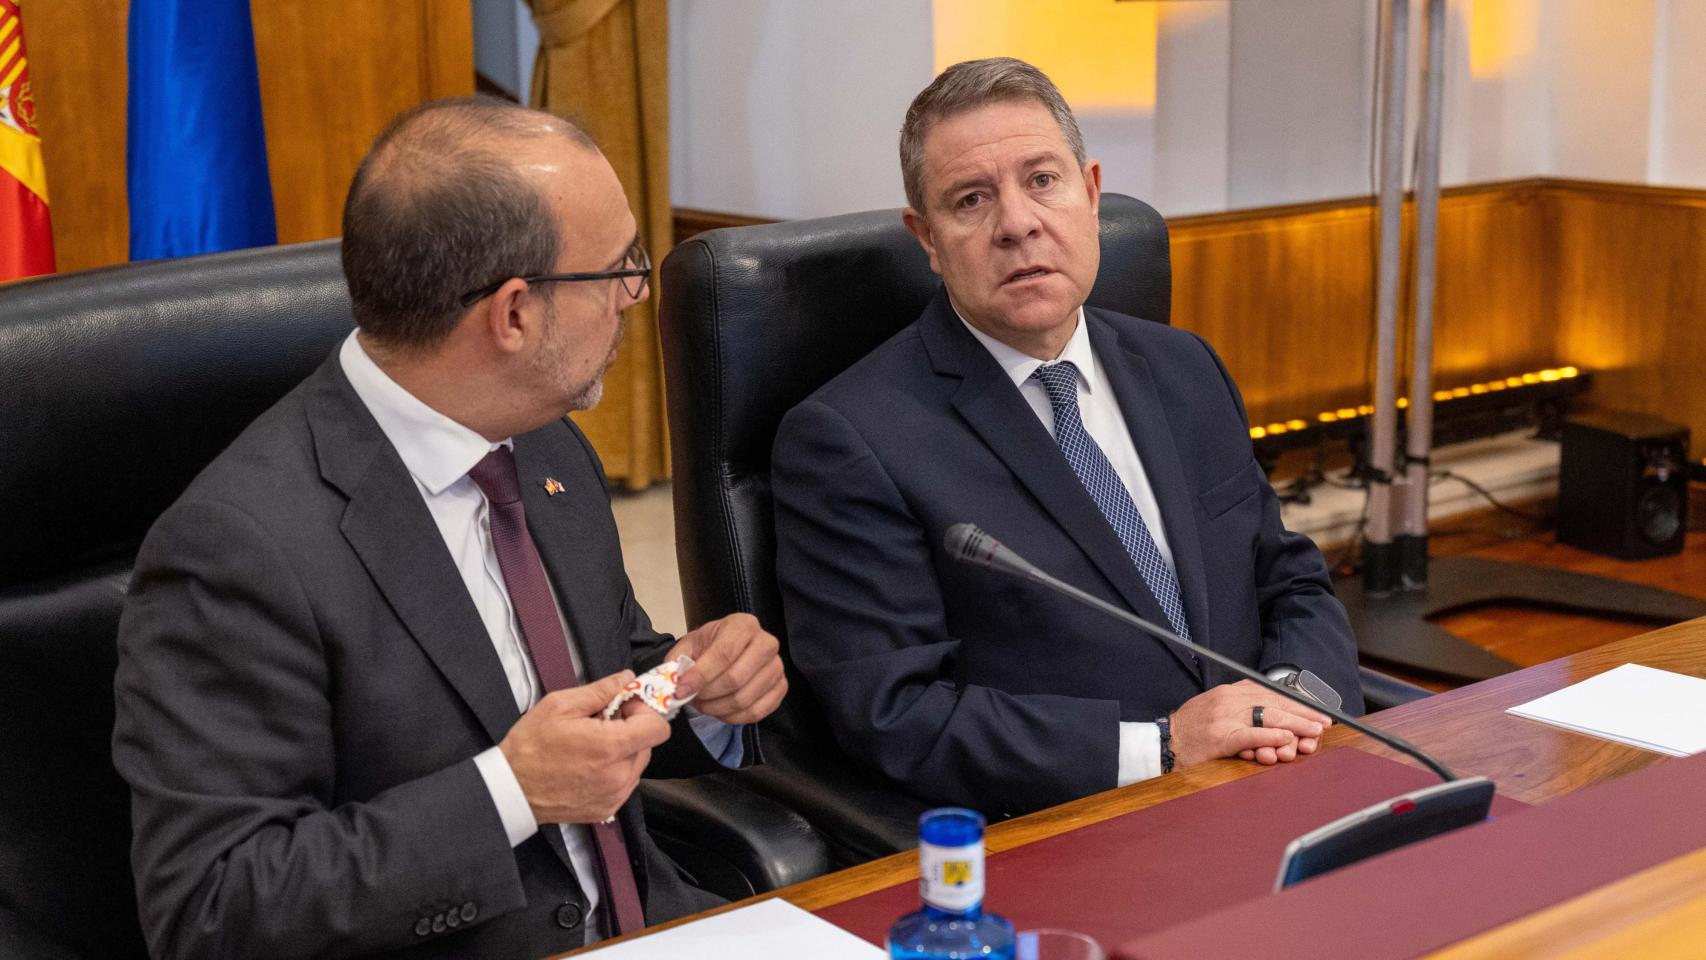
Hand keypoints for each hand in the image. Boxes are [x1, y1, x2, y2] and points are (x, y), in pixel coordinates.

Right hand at [499, 671, 670, 824]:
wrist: (511, 789)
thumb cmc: (531, 746)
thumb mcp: (561, 705)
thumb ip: (601, 690)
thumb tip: (626, 678)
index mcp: (611, 747)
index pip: (658, 728)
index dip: (644, 712)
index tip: (623, 707)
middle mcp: (619, 775)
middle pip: (648, 745)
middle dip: (631, 730)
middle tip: (601, 724)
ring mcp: (614, 795)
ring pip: (637, 764)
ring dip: (623, 751)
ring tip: (592, 745)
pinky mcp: (607, 809)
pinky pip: (624, 783)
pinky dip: (614, 771)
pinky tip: (589, 765)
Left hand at [667, 613, 786, 724]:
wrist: (728, 651)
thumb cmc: (710, 647)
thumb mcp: (690, 645)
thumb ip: (678, 661)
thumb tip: (674, 682)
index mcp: (743, 625)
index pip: (724, 653)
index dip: (701, 675)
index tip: (682, 690)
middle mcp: (766, 643)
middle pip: (735, 679)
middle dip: (707, 695)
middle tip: (692, 698)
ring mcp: (777, 667)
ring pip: (744, 699)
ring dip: (717, 708)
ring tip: (704, 704)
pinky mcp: (781, 688)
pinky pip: (756, 712)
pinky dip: (733, 717)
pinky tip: (720, 711)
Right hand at [1169, 679, 1330, 767]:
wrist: (1164, 742)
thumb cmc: (1190, 729)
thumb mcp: (1215, 707)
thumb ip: (1240, 706)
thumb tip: (1270, 710)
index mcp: (1229, 691)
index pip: (1270, 692)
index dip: (1296, 702)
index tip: (1314, 710)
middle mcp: (1229, 700)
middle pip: (1274, 702)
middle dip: (1303, 713)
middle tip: (1324, 722)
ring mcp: (1224, 717)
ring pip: (1268, 716)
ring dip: (1295, 725)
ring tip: (1314, 732)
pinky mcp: (1220, 737)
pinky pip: (1251, 734)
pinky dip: (1271, 736)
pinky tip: (1287, 739)